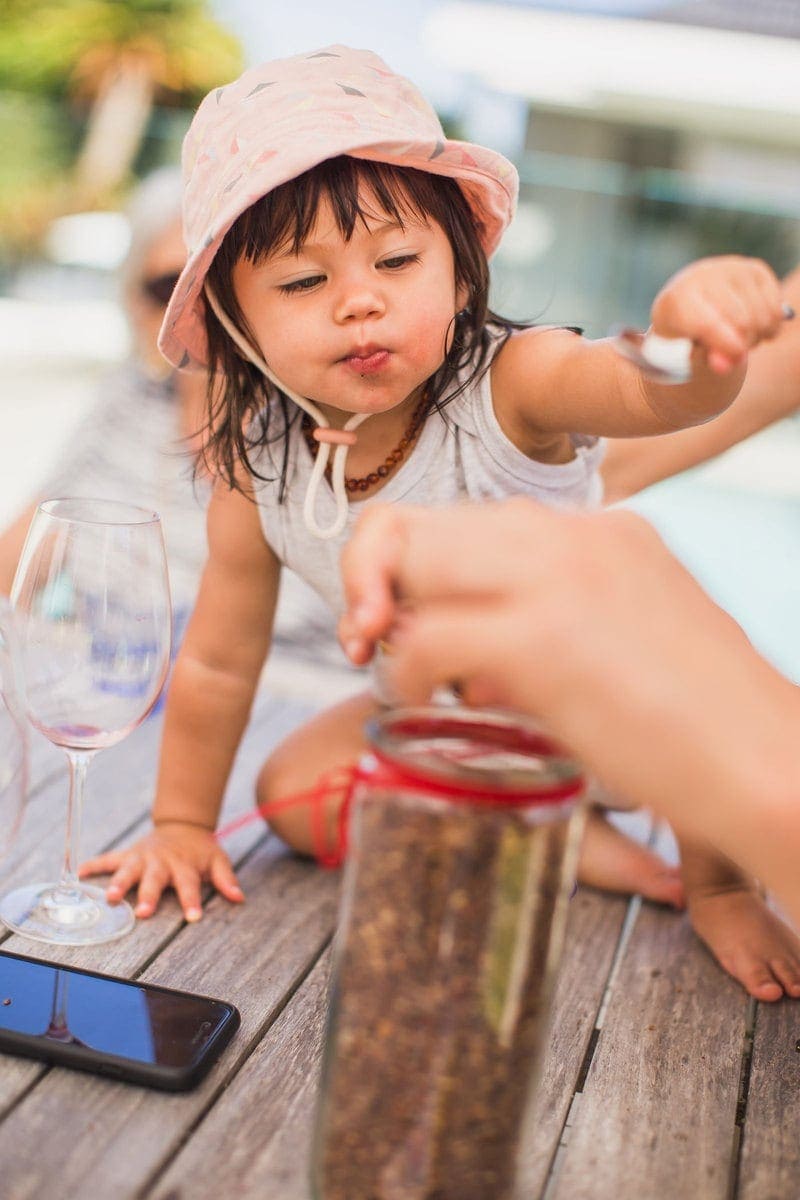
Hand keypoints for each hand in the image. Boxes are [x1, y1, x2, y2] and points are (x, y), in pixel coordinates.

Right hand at [79, 821, 243, 921]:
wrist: (182, 824)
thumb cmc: (200, 850)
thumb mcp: (217, 860)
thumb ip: (226, 879)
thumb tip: (239, 898)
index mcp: (183, 866)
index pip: (190, 886)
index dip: (192, 902)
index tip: (193, 918)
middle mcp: (161, 862)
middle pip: (154, 880)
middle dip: (148, 896)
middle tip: (142, 912)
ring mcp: (142, 857)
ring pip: (128, 871)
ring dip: (118, 882)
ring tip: (108, 897)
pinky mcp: (128, 854)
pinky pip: (109, 859)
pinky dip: (94, 864)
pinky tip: (79, 872)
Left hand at [339, 498, 727, 716]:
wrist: (767, 761)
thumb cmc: (705, 722)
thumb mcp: (633, 638)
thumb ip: (560, 621)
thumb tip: (479, 653)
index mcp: (602, 529)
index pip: (476, 520)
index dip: (429, 568)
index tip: (410, 619)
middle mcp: (576, 533)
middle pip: (428, 523)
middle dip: (385, 579)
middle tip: (377, 644)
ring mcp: (558, 576)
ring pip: (413, 562)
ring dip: (386, 617)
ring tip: (406, 674)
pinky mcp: (540, 636)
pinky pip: (424, 636)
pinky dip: (404, 673)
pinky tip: (420, 706)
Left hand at [651, 255, 785, 374]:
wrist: (691, 299)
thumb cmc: (684, 334)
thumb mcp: (686, 353)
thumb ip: (703, 360)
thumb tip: (723, 366)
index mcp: (679, 299)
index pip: (708, 324)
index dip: (726, 345)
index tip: (737, 357)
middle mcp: (706, 276)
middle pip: (741, 321)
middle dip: (742, 346)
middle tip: (732, 354)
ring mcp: (733, 269)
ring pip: (762, 317)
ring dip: (756, 338)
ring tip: (738, 340)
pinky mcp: (756, 269)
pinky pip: (775, 310)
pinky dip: (770, 328)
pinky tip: (755, 329)